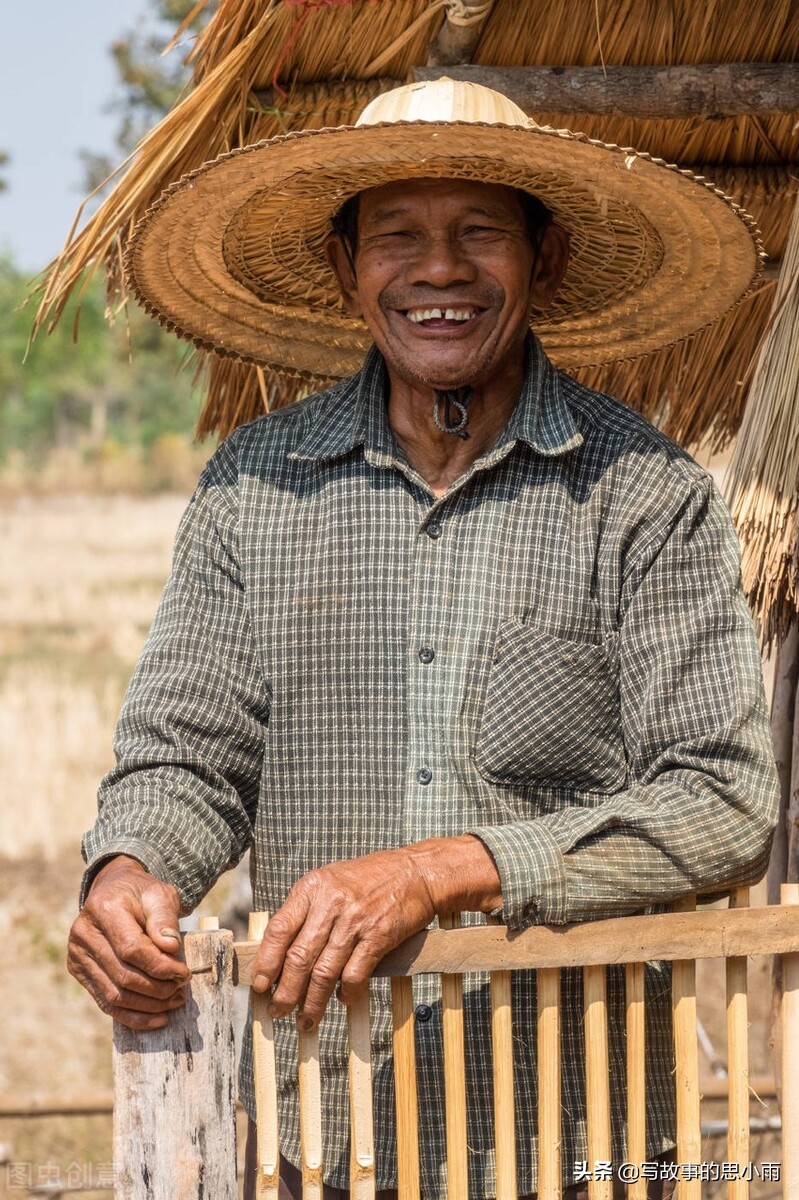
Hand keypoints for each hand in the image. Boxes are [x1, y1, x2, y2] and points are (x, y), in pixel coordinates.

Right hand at [67, 855, 190, 1030]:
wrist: (114, 892)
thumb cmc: (141, 893)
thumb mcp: (159, 894)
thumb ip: (164, 918)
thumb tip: (170, 948)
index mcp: (103, 909)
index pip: (132, 949)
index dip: (160, 966)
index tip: (184, 973)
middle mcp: (84, 934)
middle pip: (123, 975)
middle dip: (158, 988)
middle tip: (182, 990)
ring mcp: (77, 956)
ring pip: (115, 995)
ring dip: (149, 1005)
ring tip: (174, 1001)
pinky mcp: (80, 973)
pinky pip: (106, 1003)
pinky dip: (133, 1016)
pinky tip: (158, 1018)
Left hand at [252, 834, 500, 1029]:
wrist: (414, 872)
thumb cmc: (369, 879)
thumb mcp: (330, 882)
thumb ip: (306, 910)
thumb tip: (280, 952)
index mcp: (311, 888)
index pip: (279, 929)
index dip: (266, 962)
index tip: (259, 985)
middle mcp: (330, 903)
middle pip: (299, 957)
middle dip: (285, 992)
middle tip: (277, 1012)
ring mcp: (354, 920)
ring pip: (324, 972)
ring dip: (312, 1003)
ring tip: (306, 1021)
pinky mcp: (378, 936)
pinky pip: (355, 974)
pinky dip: (346, 994)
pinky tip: (343, 1001)